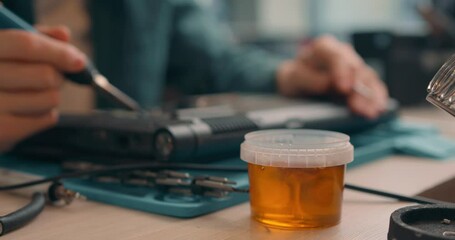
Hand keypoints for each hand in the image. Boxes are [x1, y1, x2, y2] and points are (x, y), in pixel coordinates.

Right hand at [0, 26, 85, 150]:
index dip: (58, 52)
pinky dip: (45, 115)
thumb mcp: (9, 50)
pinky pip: (46, 119)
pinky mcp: (1, 131)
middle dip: (58, 77)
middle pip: (45, 75)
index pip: (25, 44)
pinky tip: (27, 113)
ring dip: (51, 97)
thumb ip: (36, 37)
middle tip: (51, 79)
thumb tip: (64, 34)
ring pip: (51, 98)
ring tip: (32, 96)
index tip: (79, 61)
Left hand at [277, 35, 387, 118]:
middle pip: (356, 68)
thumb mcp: (291, 77)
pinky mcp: (361, 81)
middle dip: (359, 89)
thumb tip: (327, 83)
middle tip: (358, 107)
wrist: (297, 83)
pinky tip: (379, 108)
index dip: (342, 71)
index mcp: (324, 48)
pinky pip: (374, 87)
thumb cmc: (294, 78)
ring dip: (370, 96)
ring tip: (369, 112)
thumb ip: (306, 78)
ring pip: (367, 78)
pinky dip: (377, 98)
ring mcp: (354, 67)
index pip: (336, 56)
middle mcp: (343, 54)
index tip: (344, 88)